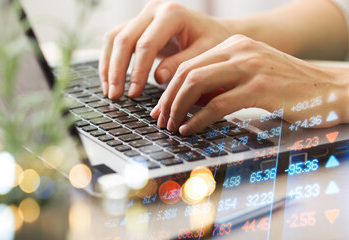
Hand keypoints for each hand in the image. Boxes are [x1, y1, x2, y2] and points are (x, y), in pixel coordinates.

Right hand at [99, 0, 231, 98]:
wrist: (213, 30)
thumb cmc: (212, 41)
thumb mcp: (204, 53)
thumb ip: (181, 64)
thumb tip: (157, 78)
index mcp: (171, 14)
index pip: (146, 43)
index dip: (137, 70)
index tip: (134, 93)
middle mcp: (153, 10)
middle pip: (124, 39)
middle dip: (116, 70)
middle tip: (115, 96)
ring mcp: (143, 16)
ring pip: (114, 38)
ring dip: (108, 66)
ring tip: (110, 92)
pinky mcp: (137, 26)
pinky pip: (116, 41)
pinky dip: (110, 61)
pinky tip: (111, 81)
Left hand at [150, 35, 348, 134]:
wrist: (328, 88)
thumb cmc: (286, 86)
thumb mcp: (249, 76)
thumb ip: (221, 83)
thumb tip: (188, 102)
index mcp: (233, 44)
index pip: (188, 65)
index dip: (168, 89)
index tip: (160, 108)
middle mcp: (239, 50)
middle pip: (187, 73)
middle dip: (168, 100)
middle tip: (161, 120)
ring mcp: (250, 66)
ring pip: (196, 84)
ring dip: (178, 108)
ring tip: (172, 126)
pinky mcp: (261, 87)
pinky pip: (218, 104)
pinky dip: (198, 119)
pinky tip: (190, 130)